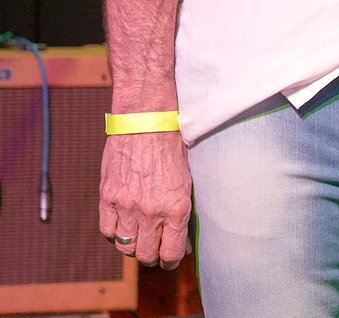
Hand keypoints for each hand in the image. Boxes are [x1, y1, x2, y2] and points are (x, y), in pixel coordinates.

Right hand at [99, 131, 192, 267]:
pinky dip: (114, 234)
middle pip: (146, 255)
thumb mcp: (187, 181)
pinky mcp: (107, 197)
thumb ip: (181, 212)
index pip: (170, 253)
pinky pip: (107, 230)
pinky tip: (122, 226)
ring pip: (125, 247)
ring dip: (133, 247)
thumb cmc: (172, 149)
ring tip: (140, 239)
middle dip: (153, 257)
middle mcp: (150, 212)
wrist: (146, 123)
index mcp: (176, 208)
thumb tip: (179, 239)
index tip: (172, 259)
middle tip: (156, 251)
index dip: (171, 261)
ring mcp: (126, 206)